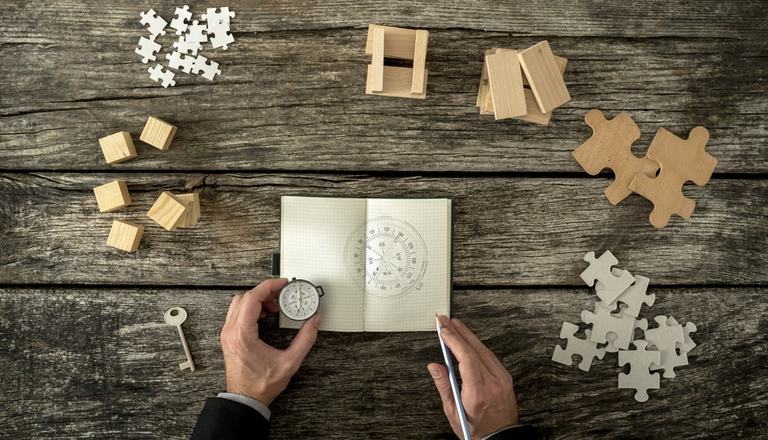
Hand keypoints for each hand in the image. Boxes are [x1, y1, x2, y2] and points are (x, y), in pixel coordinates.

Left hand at [220, 278, 320, 405]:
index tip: (282, 283)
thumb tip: (314, 322)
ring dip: (257, 300)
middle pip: (245, 297)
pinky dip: (251, 309)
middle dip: (265, 292)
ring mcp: (228, 334)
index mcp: (242, 334)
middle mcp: (231, 331)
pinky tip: (265, 316)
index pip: (252, 298)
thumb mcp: (289, 362)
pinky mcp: (229, 338)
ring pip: (239, 304)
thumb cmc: (261, 384)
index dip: (269, 286)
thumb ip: (305, 340)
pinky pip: (237, 313)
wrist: (245, 399)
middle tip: (281, 294)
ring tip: (274, 307)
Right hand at [428, 315, 517, 439]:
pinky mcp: (505, 378)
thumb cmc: (475, 428)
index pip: (466, 359)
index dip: (454, 341)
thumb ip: (444, 386)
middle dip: (458, 332)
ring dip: (468, 335)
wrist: (499, 437)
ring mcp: (502, 380)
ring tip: (454, 325)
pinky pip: (490, 356)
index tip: (443, 330)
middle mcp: (493, 384)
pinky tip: (469, 339)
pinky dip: (477, 345)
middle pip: (475, 350)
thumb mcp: (453, 411)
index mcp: (478, 393)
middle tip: (445, 320)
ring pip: (484, 350)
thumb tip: (434, 366)